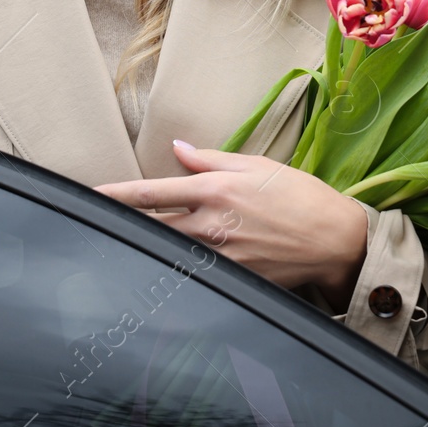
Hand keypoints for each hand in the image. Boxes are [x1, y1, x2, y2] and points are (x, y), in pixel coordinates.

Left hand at [95, 142, 367, 301]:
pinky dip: (181, 264)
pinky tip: (173, 263)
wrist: (336, 241)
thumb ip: (209, 158)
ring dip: (151, 245)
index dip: (116, 196)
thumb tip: (177, 148)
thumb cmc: (301, 196)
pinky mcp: (233, 278)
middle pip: (152, 228)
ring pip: (170, 251)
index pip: (152, 194)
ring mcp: (220, 257)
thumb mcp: (256, 165)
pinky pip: (196, 271)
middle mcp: (212, 225)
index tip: (90, 196)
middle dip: (126, 225)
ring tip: (131, 242)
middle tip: (103, 223)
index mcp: (215, 190)